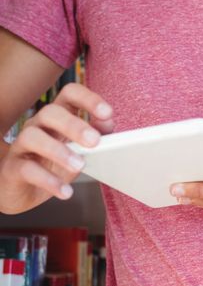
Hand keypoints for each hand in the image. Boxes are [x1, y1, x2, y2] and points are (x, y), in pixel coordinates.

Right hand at [0, 84, 114, 214]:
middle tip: (94, 142)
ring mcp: (21, 145)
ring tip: (80, 166)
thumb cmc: (52, 165)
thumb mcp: (77, 151)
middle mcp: (37, 126)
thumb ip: (94, 136)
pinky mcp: (11, 168)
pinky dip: (49, 181)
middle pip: (50, 112)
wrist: (21, 191)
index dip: (88, 99)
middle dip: (74, 125)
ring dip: (59, 151)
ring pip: (33, 137)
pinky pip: (27, 169)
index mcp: (57, 117)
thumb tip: (108, 123)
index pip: (69, 94)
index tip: (108, 113)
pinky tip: (65, 191)